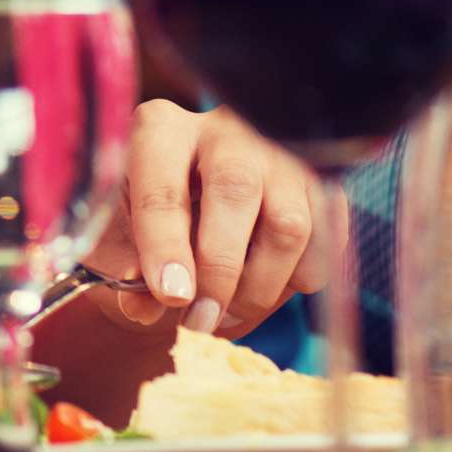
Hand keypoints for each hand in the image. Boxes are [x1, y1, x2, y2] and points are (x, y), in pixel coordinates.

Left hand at [83, 100, 338, 338]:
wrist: (203, 194)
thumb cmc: (158, 212)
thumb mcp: (125, 228)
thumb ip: (126, 265)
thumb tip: (142, 307)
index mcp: (163, 132)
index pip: (164, 186)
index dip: (166, 247)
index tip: (171, 296)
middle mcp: (226, 132)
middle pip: (235, 192)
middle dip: (220, 270)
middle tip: (202, 319)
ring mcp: (281, 153)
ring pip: (289, 226)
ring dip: (259, 287)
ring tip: (228, 313)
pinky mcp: (322, 182)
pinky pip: (326, 244)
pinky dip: (295, 281)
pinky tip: (262, 286)